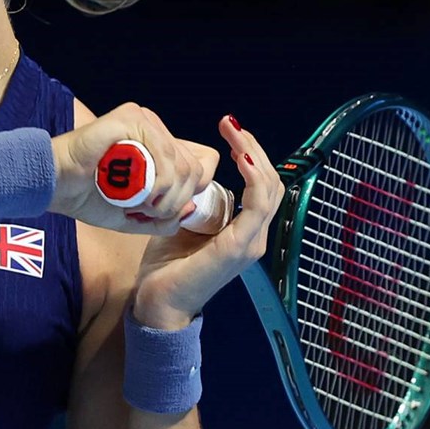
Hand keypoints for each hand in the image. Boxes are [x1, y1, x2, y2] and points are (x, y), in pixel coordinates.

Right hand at [51, 102, 219, 235]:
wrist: (54, 185)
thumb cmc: (87, 196)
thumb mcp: (134, 216)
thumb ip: (164, 216)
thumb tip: (190, 208)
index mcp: (157, 145)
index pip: (203, 163)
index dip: (192, 192)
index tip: (165, 210)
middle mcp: (154, 128)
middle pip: (195, 167)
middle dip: (177, 200)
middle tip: (150, 212)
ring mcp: (143, 120)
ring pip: (182, 164)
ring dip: (165, 196)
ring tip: (140, 205)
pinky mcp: (131, 118)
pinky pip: (162, 153)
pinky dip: (155, 182)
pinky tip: (136, 193)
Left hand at [128, 116, 284, 328]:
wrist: (158, 303)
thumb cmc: (168, 265)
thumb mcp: (185, 223)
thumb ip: (197, 203)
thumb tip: (194, 174)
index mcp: (243, 230)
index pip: (262, 185)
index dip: (252, 155)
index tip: (230, 131)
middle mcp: (254, 236)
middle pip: (271, 182)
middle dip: (254, 148)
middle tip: (231, 125)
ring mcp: (250, 243)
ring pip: (269, 189)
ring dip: (253, 156)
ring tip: (234, 134)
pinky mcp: (238, 248)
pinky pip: (257, 206)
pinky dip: (253, 179)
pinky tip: (241, 159)